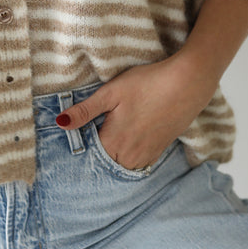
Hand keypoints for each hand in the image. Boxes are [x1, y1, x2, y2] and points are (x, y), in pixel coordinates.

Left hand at [56, 55, 217, 169]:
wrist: (188, 83)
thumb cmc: (148, 84)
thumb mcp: (111, 93)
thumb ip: (85, 111)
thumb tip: (59, 123)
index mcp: (113, 142)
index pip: (87, 156)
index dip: (80, 146)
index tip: (76, 136)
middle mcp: (129, 155)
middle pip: (104, 163)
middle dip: (95, 154)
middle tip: (93, 133)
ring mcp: (146, 155)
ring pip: (121, 165)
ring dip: (113, 156)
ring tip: (111, 136)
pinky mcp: (159, 150)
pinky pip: (137, 162)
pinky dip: (129, 156)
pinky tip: (128, 138)